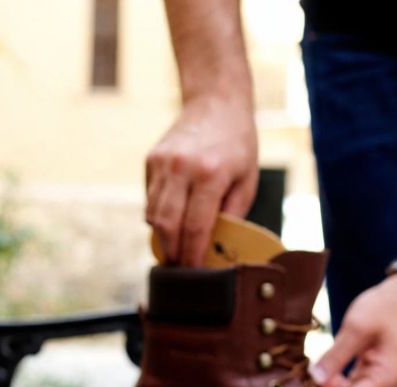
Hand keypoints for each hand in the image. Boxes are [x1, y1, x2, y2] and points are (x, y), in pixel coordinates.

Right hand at [145, 97, 257, 265]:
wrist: (216, 102)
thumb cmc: (238, 144)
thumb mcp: (247, 180)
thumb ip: (231, 214)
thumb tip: (216, 248)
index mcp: (211, 175)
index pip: (195, 228)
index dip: (193, 256)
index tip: (195, 274)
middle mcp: (182, 169)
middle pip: (167, 226)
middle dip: (172, 253)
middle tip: (180, 269)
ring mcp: (162, 163)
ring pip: (153, 215)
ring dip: (162, 238)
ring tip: (174, 250)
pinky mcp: (151, 160)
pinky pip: (150, 198)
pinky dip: (158, 216)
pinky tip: (171, 221)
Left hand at [309, 274, 396, 386]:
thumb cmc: (386, 307)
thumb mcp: (357, 327)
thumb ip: (336, 355)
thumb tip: (315, 378)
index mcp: (386, 378)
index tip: (314, 376)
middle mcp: (386, 384)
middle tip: (311, 370)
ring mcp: (380, 378)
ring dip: (331, 385)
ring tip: (316, 366)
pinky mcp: (373, 370)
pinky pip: (352, 384)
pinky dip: (337, 378)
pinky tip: (325, 365)